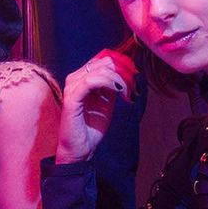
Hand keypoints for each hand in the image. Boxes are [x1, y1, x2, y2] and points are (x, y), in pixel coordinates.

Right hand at [57, 49, 137, 163]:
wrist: (81, 149)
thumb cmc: (92, 127)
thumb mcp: (107, 101)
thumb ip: (112, 85)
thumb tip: (125, 72)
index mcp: (82, 78)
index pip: (103, 59)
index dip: (121, 64)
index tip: (135, 75)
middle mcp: (74, 79)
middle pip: (103, 62)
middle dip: (123, 71)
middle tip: (134, 85)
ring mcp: (72, 87)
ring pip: (99, 70)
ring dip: (119, 79)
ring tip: (129, 92)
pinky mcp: (71, 98)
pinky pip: (91, 81)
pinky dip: (109, 83)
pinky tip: (120, 91)